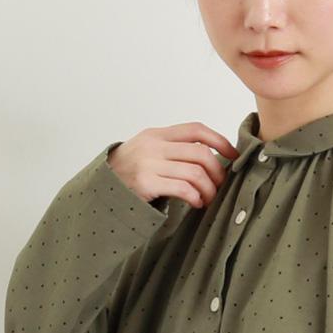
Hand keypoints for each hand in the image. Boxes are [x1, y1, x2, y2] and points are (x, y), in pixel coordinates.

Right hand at [108, 123, 239, 208]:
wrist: (100, 189)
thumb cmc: (128, 173)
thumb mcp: (147, 151)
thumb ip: (172, 149)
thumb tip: (209, 156)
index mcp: (157, 134)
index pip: (195, 130)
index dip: (219, 140)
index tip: (232, 154)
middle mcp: (154, 145)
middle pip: (201, 154)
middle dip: (217, 171)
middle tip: (220, 186)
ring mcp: (149, 164)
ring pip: (195, 173)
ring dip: (208, 189)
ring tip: (208, 199)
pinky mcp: (146, 183)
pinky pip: (183, 188)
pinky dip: (196, 197)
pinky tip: (196, 203)